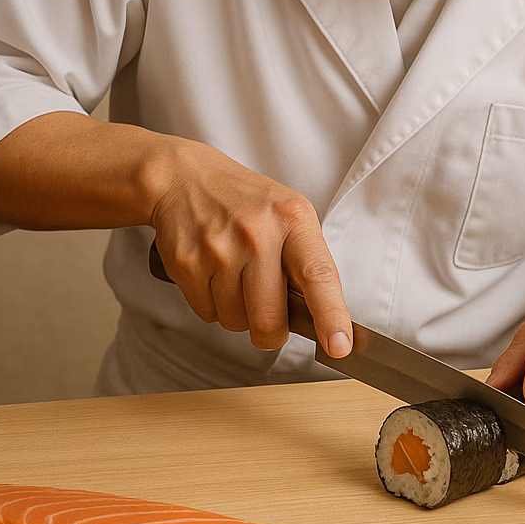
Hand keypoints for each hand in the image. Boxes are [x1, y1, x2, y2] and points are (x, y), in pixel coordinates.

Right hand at [149, 139, 351, 354]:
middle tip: (269, 318)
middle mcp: (258, 233)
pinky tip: (213, 275)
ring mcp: (219, 248)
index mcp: (294, 220)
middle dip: (271, 332)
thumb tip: (323, 318)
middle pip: (269, 319)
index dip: (332, 315)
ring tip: (235, 277)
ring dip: (238, 314)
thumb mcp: (289, 216)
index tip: (340, 345)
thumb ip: (307, 262)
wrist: (184, 177)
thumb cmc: (247, 204)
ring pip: (235, 321)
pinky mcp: (187, 262)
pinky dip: (213, 305)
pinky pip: (207, 314)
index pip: (319, 276)